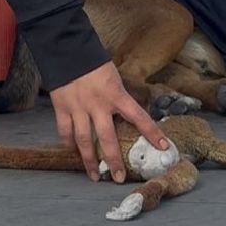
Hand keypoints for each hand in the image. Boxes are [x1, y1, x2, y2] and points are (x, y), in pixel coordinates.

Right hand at [49, 61, 169, 183]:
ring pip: (84, 141)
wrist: (68, 48)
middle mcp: (97, 104)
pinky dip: (69, 143)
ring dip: (89, 160)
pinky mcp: (62, 107)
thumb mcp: (114, 78)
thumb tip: (125, 116)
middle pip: (107, 138)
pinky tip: (73, 151)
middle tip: (118, 177)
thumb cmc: (94, 62)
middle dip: (114, 160)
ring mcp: (78, 107)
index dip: (152, 132)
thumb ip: (118, 98)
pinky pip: (65, 131)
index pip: (138, 116)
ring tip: (95, 175)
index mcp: (116, 94)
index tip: (164, 146)